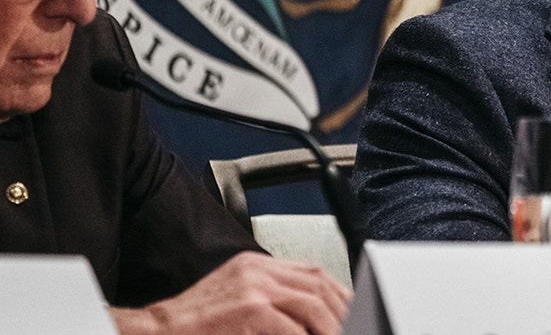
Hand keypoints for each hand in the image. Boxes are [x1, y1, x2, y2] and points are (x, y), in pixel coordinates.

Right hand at [109, 251, 351, 334]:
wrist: (155, 331)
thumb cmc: (194, 325)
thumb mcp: (238, 301)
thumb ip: (273, 304)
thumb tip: (309, 320)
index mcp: (255, 265)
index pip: (311, 273)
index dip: (337, 293)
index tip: (350, 311)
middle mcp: (256, 270)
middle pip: (317, 284)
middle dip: (341, 310)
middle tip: (353, 327)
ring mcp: (252, 287)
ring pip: (311, 304)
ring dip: (331, 327)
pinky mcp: (248, 309)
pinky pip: (290, 327)